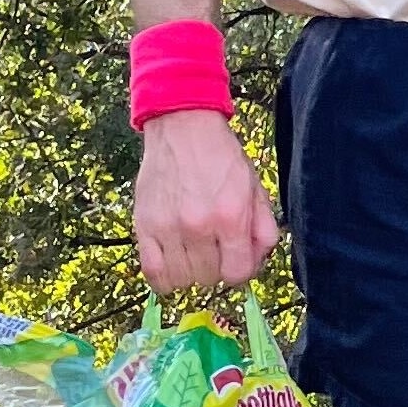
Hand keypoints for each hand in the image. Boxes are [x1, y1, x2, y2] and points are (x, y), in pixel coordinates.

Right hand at [134, 109, 278, 291]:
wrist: (183, 127)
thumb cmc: (221, 158)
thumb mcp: (256, 189)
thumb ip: (263, 229)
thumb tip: (256, 262)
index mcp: (230, 216)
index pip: (238, 273)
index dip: (240, 270)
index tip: (235, 258)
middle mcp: (198, 225)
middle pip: (210, 278)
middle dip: (217, 267)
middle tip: (214, 247)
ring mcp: (168, 227)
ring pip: (182, 279)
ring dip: (191, 272)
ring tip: (193, 252)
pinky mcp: (144, 226)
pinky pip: (152, 272)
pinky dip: (164, 277)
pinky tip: (172, 263)